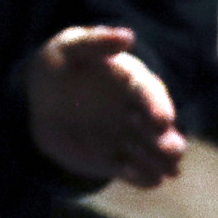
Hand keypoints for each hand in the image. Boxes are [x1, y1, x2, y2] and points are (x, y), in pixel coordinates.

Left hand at [25, 26, 185, 187]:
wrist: (44, 95)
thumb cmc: (63, 63)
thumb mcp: (73, 46)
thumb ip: (98, 42)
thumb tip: (128, 37)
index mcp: (133, 82)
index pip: (150, 94)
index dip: (158, 106)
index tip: (162, 119)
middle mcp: (137, 112)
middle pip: (159, 129)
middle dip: (168, 139)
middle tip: (173, 150)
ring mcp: (128, 137)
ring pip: (151, 153)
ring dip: (161, 162)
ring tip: (169, 171)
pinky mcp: (114, 159)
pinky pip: (131, 171)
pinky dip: (142, 177)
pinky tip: (150, 181)